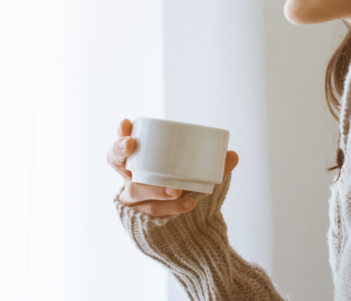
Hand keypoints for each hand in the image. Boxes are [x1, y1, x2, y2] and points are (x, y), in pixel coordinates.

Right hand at [107, 118, 238, 217]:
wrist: (187, 227)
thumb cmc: (186, 188)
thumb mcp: (198, 173)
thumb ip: (214, 164)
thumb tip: (233, 155)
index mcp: (139, 161)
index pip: (122, 144)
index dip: (120, 134)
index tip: (126, 123)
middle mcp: (130, 178)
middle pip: (116, 162)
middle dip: (120, 151)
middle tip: (132, 145)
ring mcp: (133, 200)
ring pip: (136, 191)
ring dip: (156, 188)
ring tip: (177, 189)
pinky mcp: (140, 219)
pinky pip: (152, 212)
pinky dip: (172, 208)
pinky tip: (188, 204)